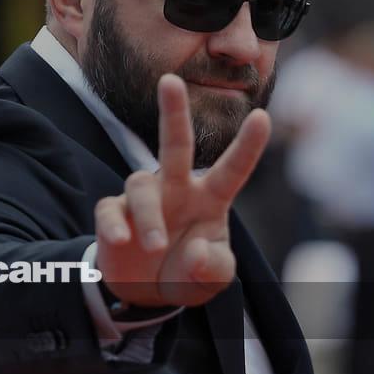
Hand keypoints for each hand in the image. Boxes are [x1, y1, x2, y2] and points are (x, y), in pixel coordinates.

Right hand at [95, 74, 270, 307]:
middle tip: (170, 79)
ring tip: (156, 246)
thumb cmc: (188, 273)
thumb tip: (194, 248)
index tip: (263, 116)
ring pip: (140, 184)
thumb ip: (214, 268)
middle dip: (173, 111)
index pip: (232, 169)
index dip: (248, 145)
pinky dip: (113, 225)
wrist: (146, 293)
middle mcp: (176, 189)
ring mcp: (143, 200)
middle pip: (174, 143)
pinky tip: (120, 241)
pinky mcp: (113, 215)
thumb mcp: (213, 279)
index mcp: (209, 199)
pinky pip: (110, 210)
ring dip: (149, 215)